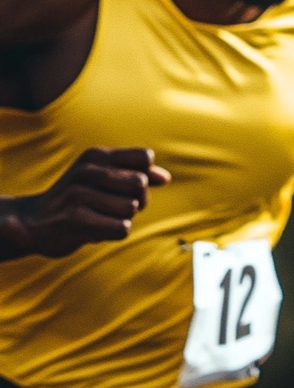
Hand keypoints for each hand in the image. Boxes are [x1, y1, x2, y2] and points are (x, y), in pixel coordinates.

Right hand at [0, 147, 170, 259]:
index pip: (145, 158)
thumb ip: (139, 174)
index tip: (129, 185)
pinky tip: (95, 229)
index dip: (146, 175)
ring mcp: (78, 194)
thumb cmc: (79, 198)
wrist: (34, 223)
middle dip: (138, 199)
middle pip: (141, 183)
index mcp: (96, 155)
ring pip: (132, 208)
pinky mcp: (75, 220)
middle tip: (116, 206)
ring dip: (122, 218)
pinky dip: (115, 232)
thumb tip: (166, 178)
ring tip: (100, 217)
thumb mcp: (105, 178)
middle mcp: (86, 170)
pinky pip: (122, 228)